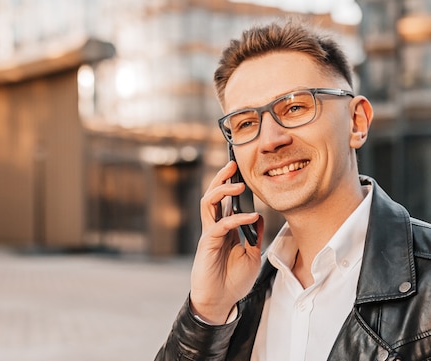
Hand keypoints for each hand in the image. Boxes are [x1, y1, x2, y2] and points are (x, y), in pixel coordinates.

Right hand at [189, 160, 262, 324]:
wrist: (221, 300)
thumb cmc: (234, 279)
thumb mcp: (252, 255)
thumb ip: (255, 236)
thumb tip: (260, 217)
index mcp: (225, 228)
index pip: (226, 201)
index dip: (231, 184)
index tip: (241, 171)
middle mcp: (215, 227)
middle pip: (213, 195)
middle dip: (221, 178)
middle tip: (232, 164)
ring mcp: (210, 234)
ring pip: (209, 203)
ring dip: (222, 190)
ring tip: (238, 184)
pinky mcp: (208, 243)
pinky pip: (220, 225)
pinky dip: (236, 219)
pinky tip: (251, 217)